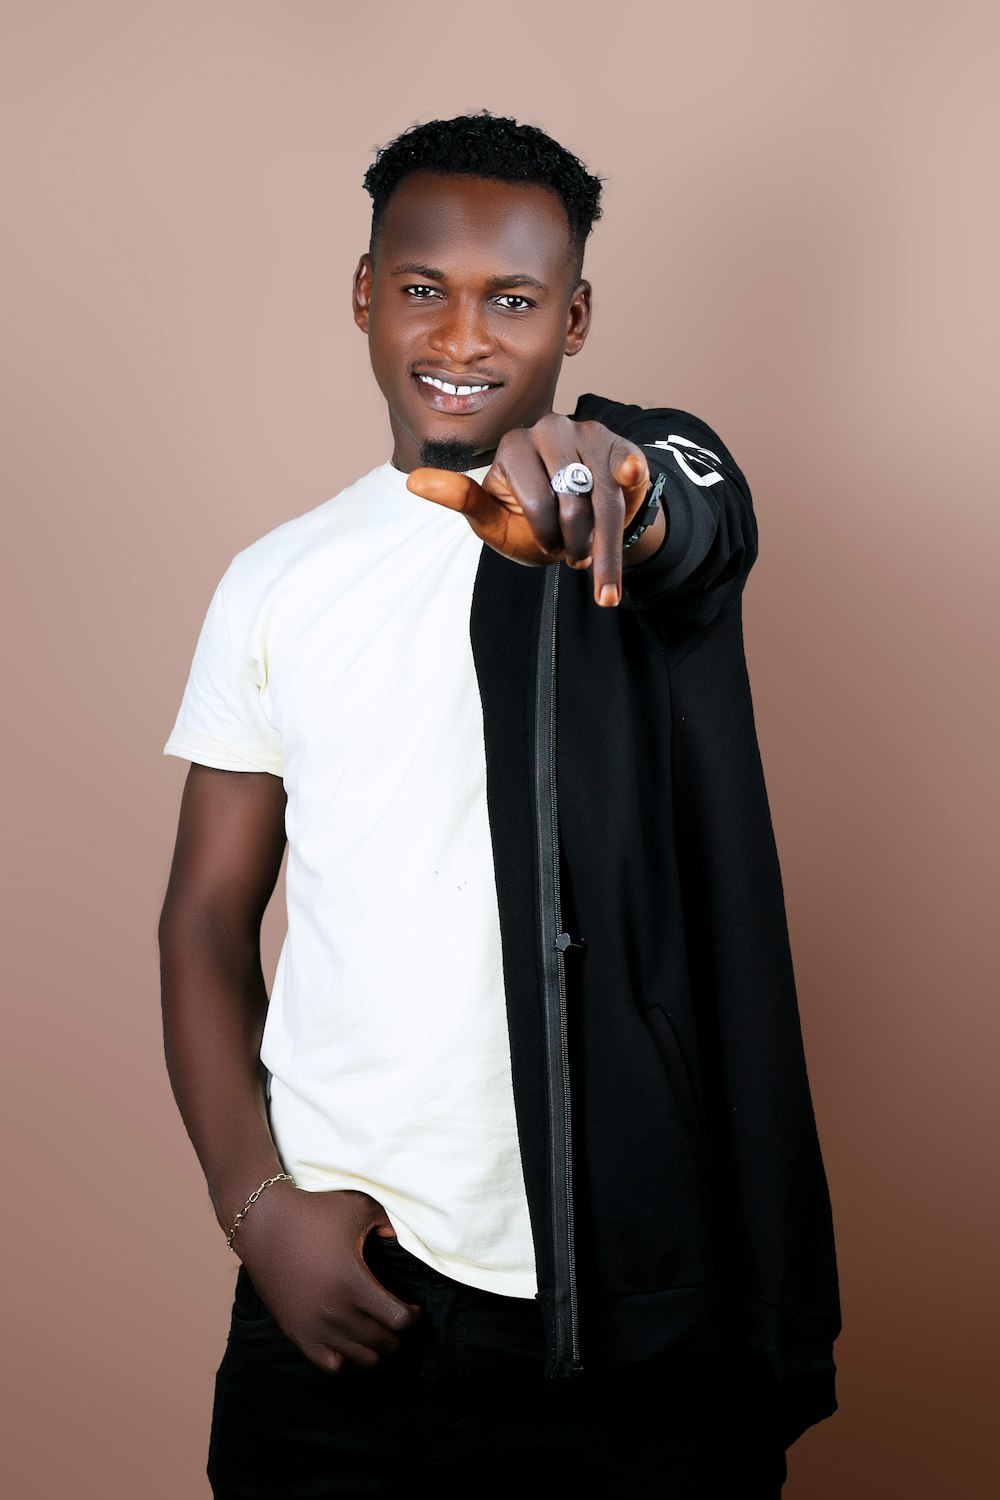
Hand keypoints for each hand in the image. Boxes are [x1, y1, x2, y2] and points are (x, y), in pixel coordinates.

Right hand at [233, 1184, 419, 1372]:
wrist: (263, 1223)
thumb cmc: (313, 1212)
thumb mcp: (357, 1208)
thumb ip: (386, 1223)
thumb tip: (397, 1239)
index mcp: (353, 1283)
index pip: (398, 1320)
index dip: (413, 1317)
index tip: (415, 1310)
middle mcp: (334, 1311)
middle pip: (381, 1342)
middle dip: (397, 1335)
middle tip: (398, 1320)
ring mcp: (313, 1326)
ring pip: (359, 1357)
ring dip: (374, 1347)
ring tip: (376, 1330)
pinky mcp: (295, 1332)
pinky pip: (329, 1364)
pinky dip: (344, 1358)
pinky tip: (347, 1338)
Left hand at [406, 414, 654, 606]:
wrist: (581, 528)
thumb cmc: (530, 524)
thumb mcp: (493, 519)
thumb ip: (461, 500)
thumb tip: (413, 481)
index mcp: (514, 444)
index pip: (535, 501)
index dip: (544, 536)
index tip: (546, 548)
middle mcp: (550, 428)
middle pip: (571, 499)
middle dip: (575, 541)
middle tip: (572, 555)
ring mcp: (589, 432)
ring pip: (602, 496)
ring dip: (604, 542)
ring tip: (602, 575)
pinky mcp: (621, 445)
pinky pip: (627, 467)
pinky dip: (631, 476)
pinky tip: (632, 476)